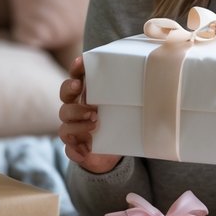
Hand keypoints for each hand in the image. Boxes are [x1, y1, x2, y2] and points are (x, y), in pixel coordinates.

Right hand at [58, 55, 121, 174]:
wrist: (112, 153)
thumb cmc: (117, 124)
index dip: (76, 69)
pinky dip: (76, 150)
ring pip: (64, 123)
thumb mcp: (125, 108)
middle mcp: (75, 109)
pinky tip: (86, 151)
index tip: (80, 62)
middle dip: (71, 92)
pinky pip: (68, 148)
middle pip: (64, 96)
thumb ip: (130, 96)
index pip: (75, 77)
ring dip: (78, 123)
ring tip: (95, 123)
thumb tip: (151, 82)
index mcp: (85, 95)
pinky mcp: (74, 147)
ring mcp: (72, 128)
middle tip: (88, 97)